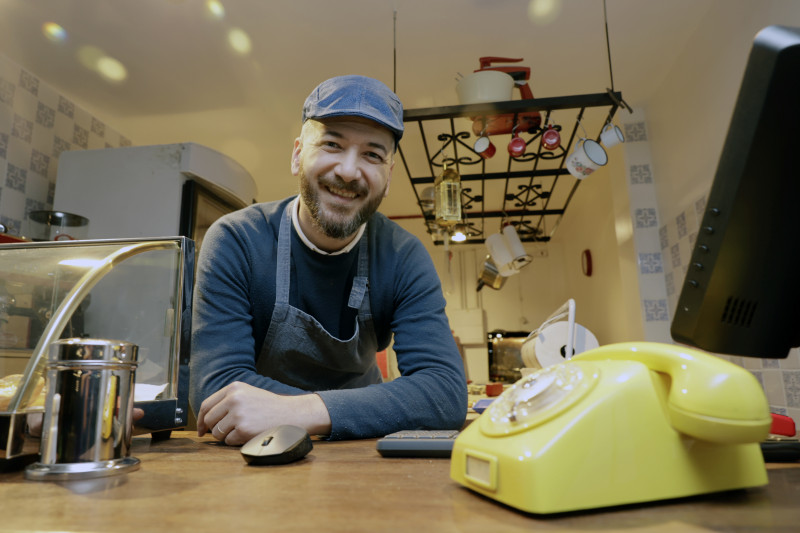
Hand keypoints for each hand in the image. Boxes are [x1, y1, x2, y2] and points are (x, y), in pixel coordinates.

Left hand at [196, 381, 331, 444]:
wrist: (291, 413)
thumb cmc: (269, 406)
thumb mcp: (247, 394)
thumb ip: (227, 401)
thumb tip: (204, 421)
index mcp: (233, 388)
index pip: (206, 405)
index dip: (200, 420)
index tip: (201, 430)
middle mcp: (234, 399)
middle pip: (209, 420)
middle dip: (215, 429)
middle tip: (228, 431)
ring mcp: (238, 414)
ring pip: (218, 432)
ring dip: (227, 436)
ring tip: (244, 430)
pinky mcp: (244, 429)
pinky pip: (229, 441)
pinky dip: (237, 441)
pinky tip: (250, 434)